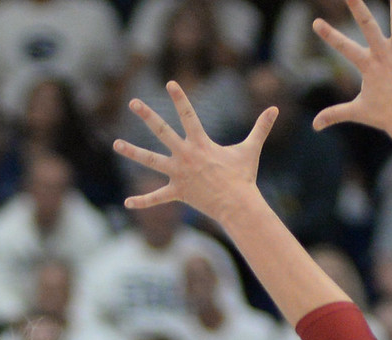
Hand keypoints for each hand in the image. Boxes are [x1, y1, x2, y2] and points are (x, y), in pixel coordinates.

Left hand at [113, 82, 277, 230]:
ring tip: (116, 144)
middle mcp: (186, 155)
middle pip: (162, 132)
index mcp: (201, 143)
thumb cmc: (243, 176)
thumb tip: (275, 108)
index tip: (169, 83)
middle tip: (133, 103)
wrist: (237, 204)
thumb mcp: (251, 149)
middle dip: (147, 116)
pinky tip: (126, 203)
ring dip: (132, 152)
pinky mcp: (177, 192)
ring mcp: (179, 174)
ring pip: (150, 161)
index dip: (179, 98)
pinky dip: (142, 202)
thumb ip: (260, 128)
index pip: (188, 114)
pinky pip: (156, 198)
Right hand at [312, 0, 391, 137]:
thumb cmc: (384, 116)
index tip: (316, 22)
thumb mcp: (356, 112)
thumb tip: (314, 125)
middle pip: (368, 25)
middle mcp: (383, 55)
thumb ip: (334, 114)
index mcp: (367, 66)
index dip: (329, 35)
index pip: (343, 47)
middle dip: (358, 7)